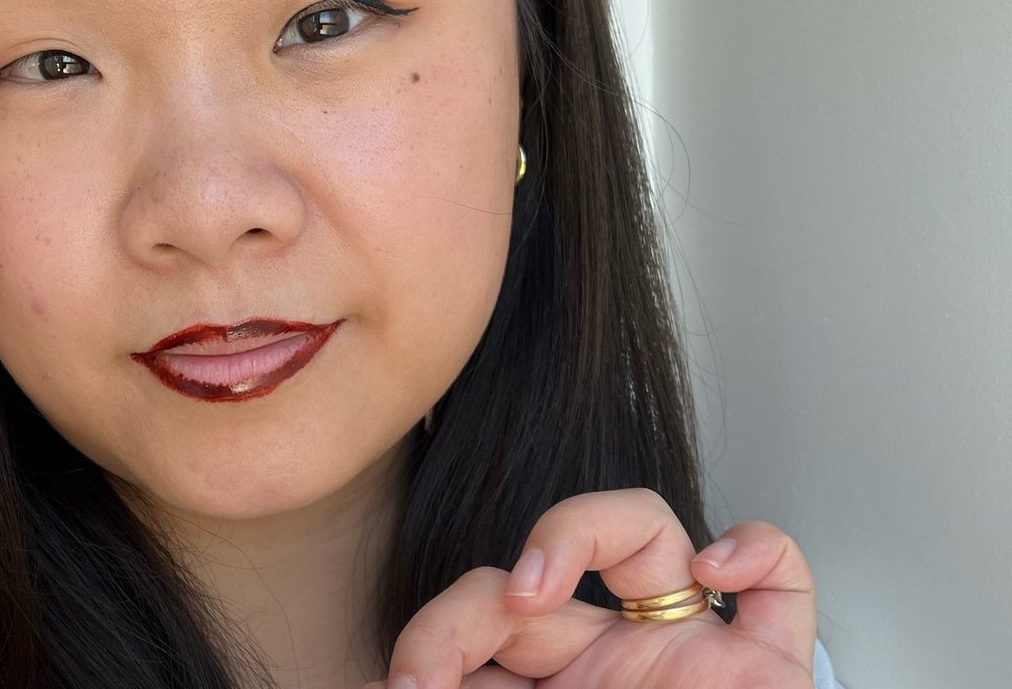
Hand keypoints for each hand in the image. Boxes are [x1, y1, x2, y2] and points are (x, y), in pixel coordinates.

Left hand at [364, 489, 817, 687]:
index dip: (431, 643)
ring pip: (643, 533)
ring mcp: (687, 658)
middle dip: (462, 614)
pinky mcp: (770, 674)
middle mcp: (607, 667)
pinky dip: (755, 550)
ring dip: (573, 532)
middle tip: (423, 673)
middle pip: (528, 585)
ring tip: (533, 589)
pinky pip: (782, 583)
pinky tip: (714, 570)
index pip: (477, 628)